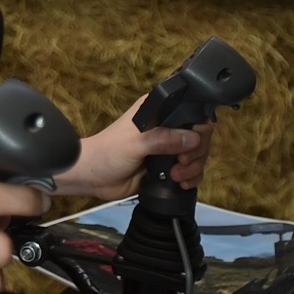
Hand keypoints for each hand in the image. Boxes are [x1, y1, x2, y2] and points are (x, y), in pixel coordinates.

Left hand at [55, 98, 215, 200]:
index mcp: (159, 110)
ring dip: (193, 168)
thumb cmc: (108, 152)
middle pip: (199, 135)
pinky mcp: (168, 166)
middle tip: (181, 162)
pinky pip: (191, 171)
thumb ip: (163, 140)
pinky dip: (191, 178)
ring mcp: (169, 147)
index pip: (191, 111)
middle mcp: (167, 126)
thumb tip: (192, 139)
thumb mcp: (135, 143)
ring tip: (175, 176)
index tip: (191, 144)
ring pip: (198, 154)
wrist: (94, 177)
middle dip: (196, 153)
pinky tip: (181, 183)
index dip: (197, 128)